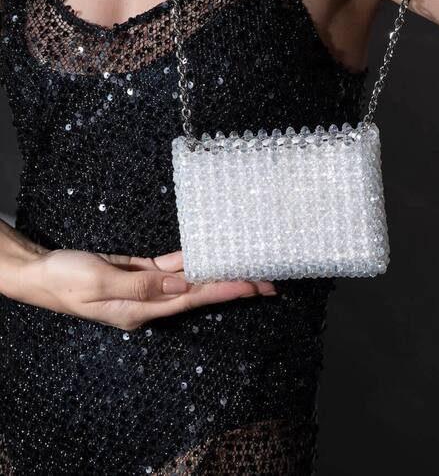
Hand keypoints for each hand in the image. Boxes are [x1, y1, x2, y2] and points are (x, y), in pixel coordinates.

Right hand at [23, 248, 276, 330]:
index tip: (252, 287)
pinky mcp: (137, 274)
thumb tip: (182, 286)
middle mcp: (147, 303)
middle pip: (197, 293)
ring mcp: (143, 289)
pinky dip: (190, 262)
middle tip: (268, 282)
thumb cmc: (64, 278)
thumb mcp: (98, 281)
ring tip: (248, 270)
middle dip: (232, 287)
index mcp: (139, 309)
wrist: (41, 273)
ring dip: (216, 274)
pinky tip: (208, 257)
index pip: (191, 299)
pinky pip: (169, 269)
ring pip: (188, 281)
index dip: (223, 291)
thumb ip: (141, 285)